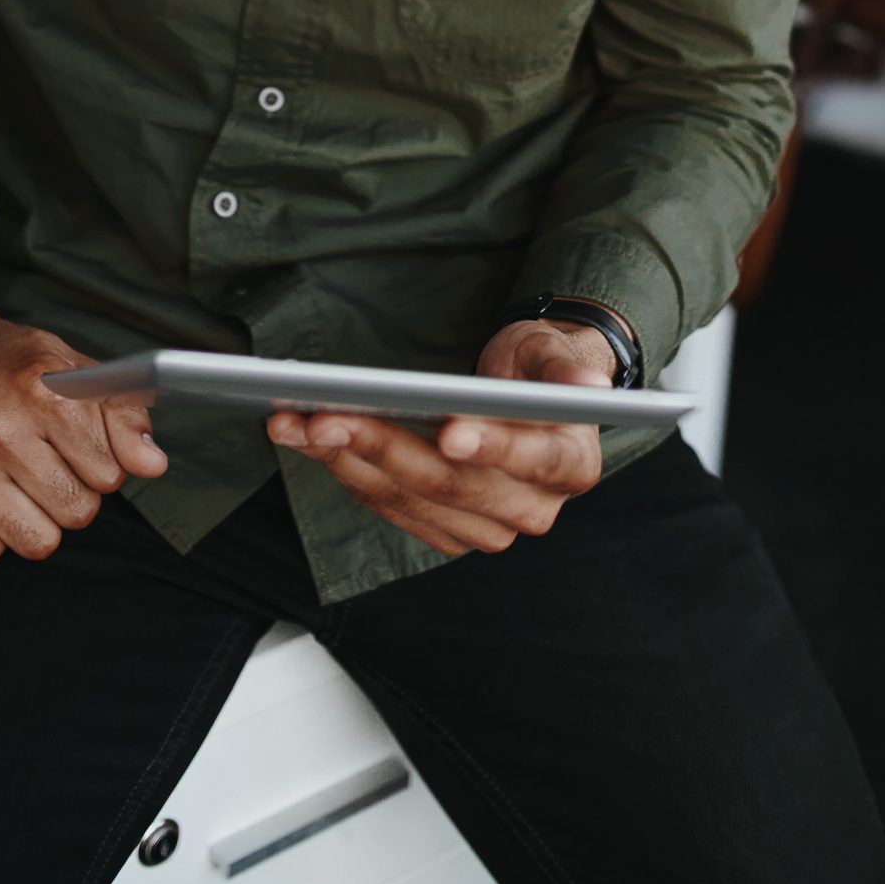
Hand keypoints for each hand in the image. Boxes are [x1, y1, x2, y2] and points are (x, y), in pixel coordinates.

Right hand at [0, 259, 167, 575]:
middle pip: (76, 512)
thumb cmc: (5, 365)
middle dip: (70, 494)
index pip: (109, 475)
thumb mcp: (72, 368)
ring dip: (32, 521)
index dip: (100, 466)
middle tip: (41, 463)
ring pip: (36, 542)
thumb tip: (153, 465)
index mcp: (41, 388)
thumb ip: (121, 414)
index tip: (77, 449)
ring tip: (12, 481)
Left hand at [265, 317, 618, 556]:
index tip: (449, 431)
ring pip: (408, 499)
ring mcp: (485, 528)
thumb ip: (568, 369)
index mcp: (570, 467)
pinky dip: (345, 472)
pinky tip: (308, 440)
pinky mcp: (444, 530)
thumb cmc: (537, 369)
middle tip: (326, 415)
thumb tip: (589, 385)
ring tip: (295, 423)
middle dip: (383, 446)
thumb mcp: (555, 353)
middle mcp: (530, 510)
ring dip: (346, 460)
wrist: (523, 399)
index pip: (531, 461)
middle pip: (451, 483)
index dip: (490, 448)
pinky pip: (389, 507)